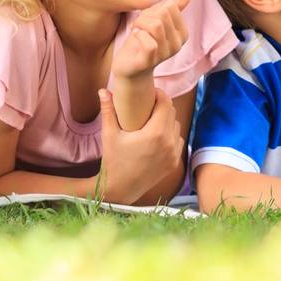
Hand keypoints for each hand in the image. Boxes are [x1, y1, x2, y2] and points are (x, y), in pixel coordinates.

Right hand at [96, 87, 184, 203]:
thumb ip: (108, 110)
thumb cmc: (113, 161)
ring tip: (153, 118)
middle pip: (172, 113)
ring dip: (167, 120)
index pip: (165, 103)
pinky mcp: (174, 163)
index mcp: (155, 133)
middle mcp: (169, 142)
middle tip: (149, 103)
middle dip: (162, 105)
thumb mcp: (109, 135)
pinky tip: (158, 135)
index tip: (149, 92)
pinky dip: (170, 135)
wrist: (120, 190)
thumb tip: (103, 90)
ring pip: (176, 126)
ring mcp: (173, 154)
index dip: (159, 94)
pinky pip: (177, 141)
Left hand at [111, 0, 191, 80]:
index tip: (147, 19)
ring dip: (140, 24)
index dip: (155, 8)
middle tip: (139, 25)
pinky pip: (148, 42)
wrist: (130, 68)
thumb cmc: (143, 42)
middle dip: (146, 15)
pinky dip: (137, 35)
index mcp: (182, 33)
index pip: (171, 6)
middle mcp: (177, 44)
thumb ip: (174, 7)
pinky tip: (135, 37)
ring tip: (136, 31)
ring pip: (156, 25)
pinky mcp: (150, 61)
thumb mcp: (157, 20)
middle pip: (163, 14)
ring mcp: (165, 54)